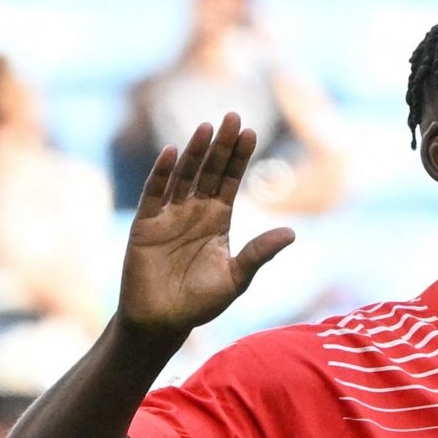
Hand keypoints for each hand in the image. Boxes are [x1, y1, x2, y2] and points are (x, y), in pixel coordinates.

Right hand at [119, 115, 296, 339]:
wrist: (163, 321)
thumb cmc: (200, 303)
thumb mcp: (236, 278)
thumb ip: (259, 254)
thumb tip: (292, 233)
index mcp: (218, 220)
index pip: (230, 180)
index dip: (239, 157)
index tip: (251, 131)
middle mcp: (194, 211)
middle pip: (209, 170)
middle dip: (221, 145)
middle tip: (233, 115)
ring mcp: (169, 215)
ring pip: (184, 176)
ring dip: (194, 152)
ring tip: (206, 127)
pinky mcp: (145, 224)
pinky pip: (154, 193)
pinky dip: (162, 173)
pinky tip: (172, 153)